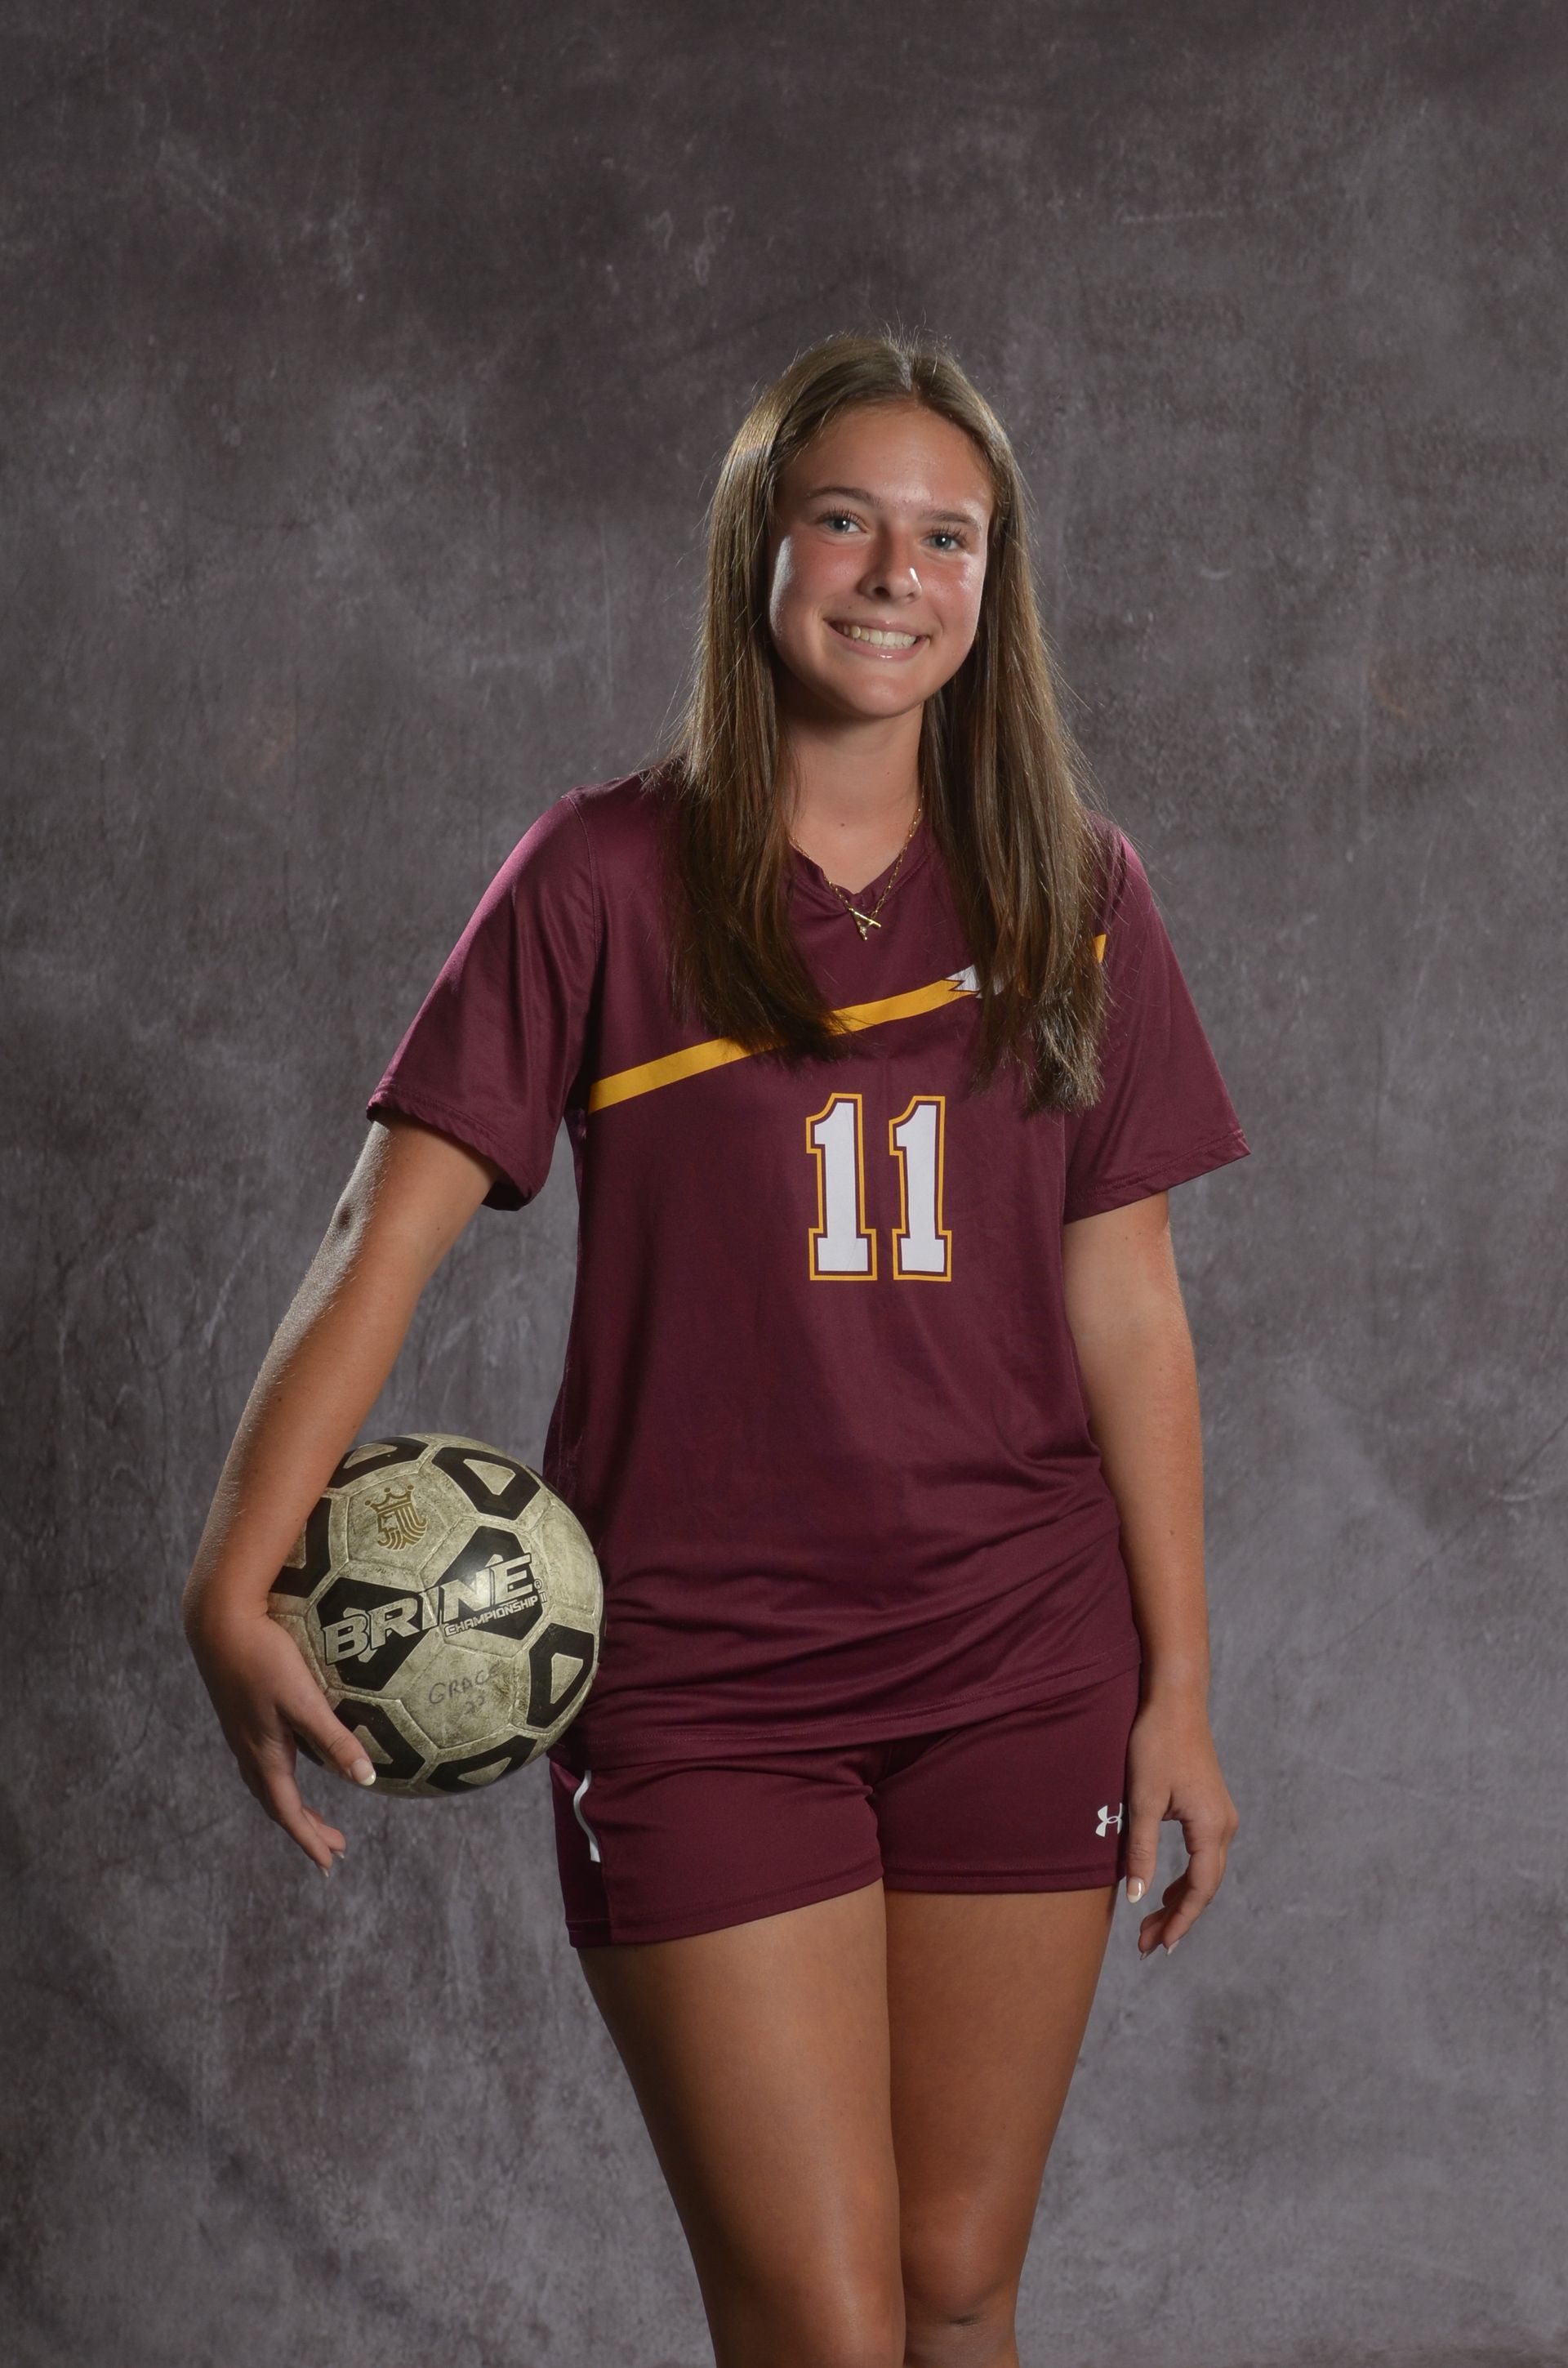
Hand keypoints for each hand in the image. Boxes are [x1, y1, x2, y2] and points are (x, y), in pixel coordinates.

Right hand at [187, 1610, 377, 1874]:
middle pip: (277, 1803)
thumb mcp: (305, 1701)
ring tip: (313, 1815)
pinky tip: (294, 1759)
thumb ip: (335, 1740)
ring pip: (267, 1783)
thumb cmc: (263, 1658)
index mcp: (264, 1754)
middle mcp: (248, 1750)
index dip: (310, 1839)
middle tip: (334, 1847)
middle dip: (305, 1828)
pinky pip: (262, 1761)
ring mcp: (241, 1732)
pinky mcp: (240, 1713)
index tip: (329, 1865)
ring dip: (291, 1804)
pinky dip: (281, 1778)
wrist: (217, 1621)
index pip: (288, 1811)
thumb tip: (366, 1781)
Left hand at [1122, 1692, 1238, 1956]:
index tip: (1159, 1947)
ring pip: (1204, 1874)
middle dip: (1177, 1919)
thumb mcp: (1142, 1799)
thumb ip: (1140, 1851)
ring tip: (1151, 1926)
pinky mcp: (1211, 1809)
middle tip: (1146, 1946)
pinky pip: (1202, 1857)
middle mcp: (1225, 1826)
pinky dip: (1184, 1879)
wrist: (1175, 1700)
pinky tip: (1163, 1890)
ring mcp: (1221, 1818)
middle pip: (1204, 1888)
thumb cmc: (1156, 1743)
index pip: (1199, 1890)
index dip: (1180, 1922)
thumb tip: (1137, 1898)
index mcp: (1212, 1828)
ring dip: (1179, 1901)